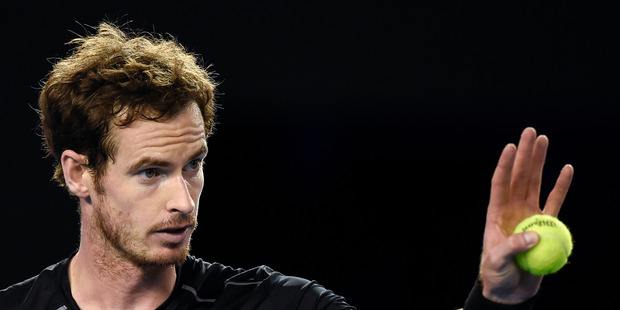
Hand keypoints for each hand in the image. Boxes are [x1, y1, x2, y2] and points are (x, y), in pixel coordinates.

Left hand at [480, 127, 573, 303]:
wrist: (510, 289)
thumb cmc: (496, 273)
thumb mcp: (497, 260)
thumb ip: (512, 247)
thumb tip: (534, 236)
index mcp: (496, 213)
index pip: (500, 183)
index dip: (505, 165)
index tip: (511, 146)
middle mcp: (513, 209)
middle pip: (520, 176)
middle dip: (525, 154)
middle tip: (530, 132)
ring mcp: (529, 214)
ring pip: (536, 182)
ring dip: (539, 162)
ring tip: (542, 140)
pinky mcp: (545, 225)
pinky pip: (555, 202)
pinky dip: (561, 186)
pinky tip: (566, 168)